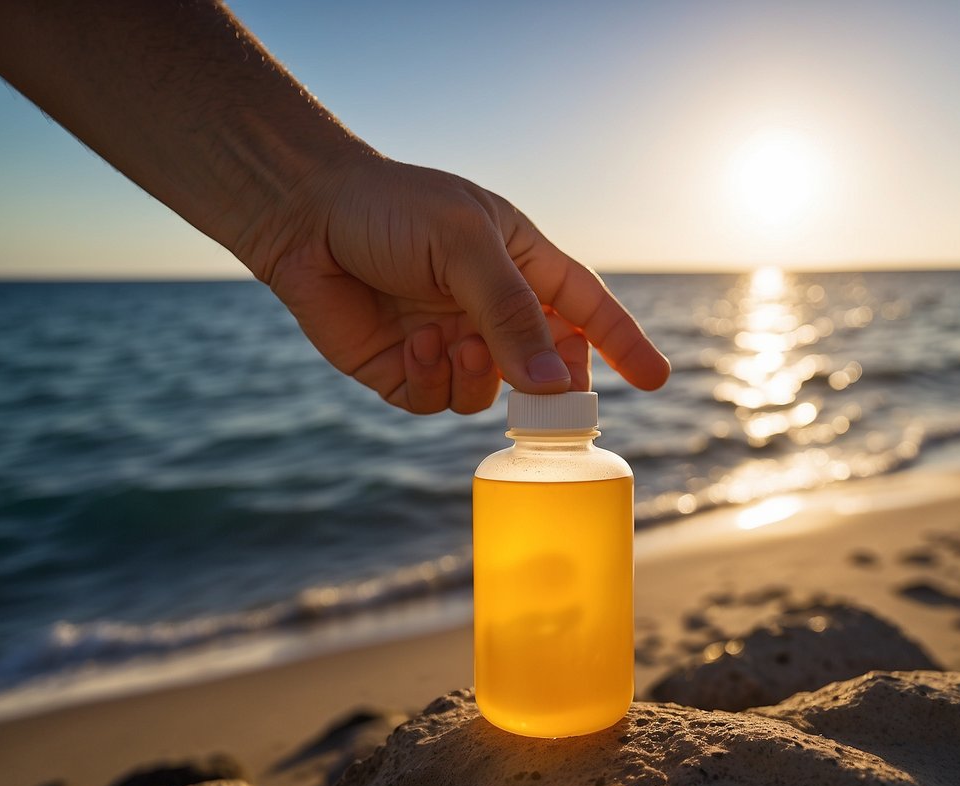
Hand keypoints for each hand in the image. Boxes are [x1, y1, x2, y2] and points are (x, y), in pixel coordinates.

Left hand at [254, 153, 670, 413]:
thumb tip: (552, 382)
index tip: (655, 379)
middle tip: (551, 398)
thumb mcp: (465, 246)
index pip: (585, 308)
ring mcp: (450, 343)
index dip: (622, 342)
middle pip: (546, 364)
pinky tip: (412, 346)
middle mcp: (490, 308)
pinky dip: (432, 380)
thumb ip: (511, 312)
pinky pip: (439, 402)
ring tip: (448, 339)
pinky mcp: (406, 371)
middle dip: (550, 385)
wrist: (303, 217)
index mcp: (520, 263)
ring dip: (479, 375)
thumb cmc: (391, 210)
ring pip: (492, 394)